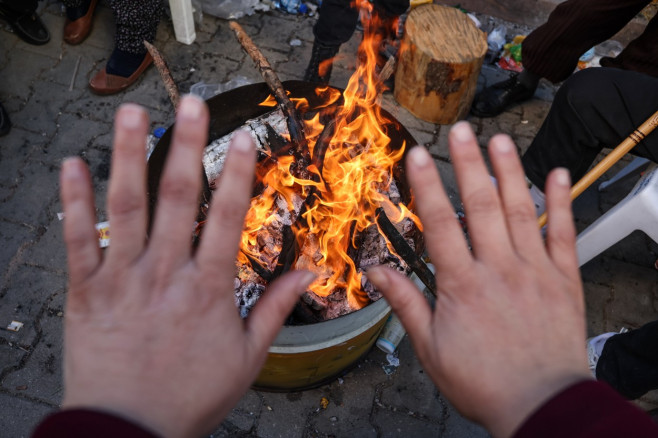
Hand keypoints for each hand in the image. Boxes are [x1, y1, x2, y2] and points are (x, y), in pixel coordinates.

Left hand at [59, 95, 313, 436]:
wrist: (128, 431)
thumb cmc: (190, 396)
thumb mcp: (248, 358)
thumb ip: (276, 310)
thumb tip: (311, 274)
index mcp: (209, 287)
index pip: (229, 217)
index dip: (239, 173)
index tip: (245, 137)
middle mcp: (166, 272)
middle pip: (178, 197)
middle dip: (187, 144)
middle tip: (192, 103)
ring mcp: (123, 278)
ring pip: (127, 206)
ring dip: (127, 155)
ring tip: (131, 112)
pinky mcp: (87, 291)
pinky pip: (78, 240)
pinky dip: (73, 201)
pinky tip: (71, 164)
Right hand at [367, 122, 590, 437]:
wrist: (542, 406)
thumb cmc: (482, 381)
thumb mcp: (431, 348)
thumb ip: (406, 303)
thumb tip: (376, 272)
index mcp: (462, 284)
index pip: (439, 224)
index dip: (427, 187)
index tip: (418, 155)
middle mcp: (499, 268)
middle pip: (481, 206)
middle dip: (469, 164)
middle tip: (462, 129)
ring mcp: (535, 270)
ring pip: (520, 211)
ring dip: (509, 172)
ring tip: (499, 140)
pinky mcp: (565, 279)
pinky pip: (564, 233)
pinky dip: (560, 202)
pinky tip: (556, 174)